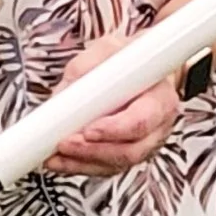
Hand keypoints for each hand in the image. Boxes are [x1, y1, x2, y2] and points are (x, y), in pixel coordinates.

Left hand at [44, 33, 181, 177]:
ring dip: (82, 162)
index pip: (142, 121)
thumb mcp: (108, 49)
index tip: (89, 130)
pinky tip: (60, 160)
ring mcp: (144, 143)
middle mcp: (157, 126)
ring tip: (56, 154)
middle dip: (93, 150)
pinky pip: (105, 166)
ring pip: (116, 163)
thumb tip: (66, 92)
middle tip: (65, 143)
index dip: (115, 129)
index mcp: (160, 98)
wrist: (139, 68)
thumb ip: (87, 66)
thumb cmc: (128, 59)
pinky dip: (80, 165)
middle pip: (130, 150)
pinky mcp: (126, 152)